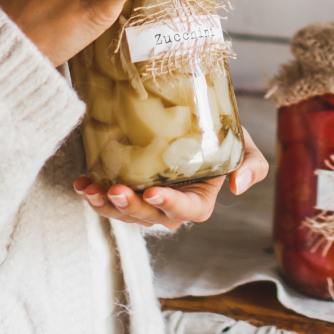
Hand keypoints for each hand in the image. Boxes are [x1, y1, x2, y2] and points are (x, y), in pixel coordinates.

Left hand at [74, 127, 269, 230]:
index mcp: (199, 200)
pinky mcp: (126, 189)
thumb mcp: (242, 144)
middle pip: (151, 216)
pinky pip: (108, 201)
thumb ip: (251, 164)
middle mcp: (170, 206)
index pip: (188, 211)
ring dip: (106, 206)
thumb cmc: (218, 133)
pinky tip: (82, 183)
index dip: (171, 205)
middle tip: (116, 191)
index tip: (154, 191)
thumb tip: (239, 186)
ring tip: (91, 189)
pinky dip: (93, 194)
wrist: (190, 117)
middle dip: (132, 208)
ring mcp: (146, 200)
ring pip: (125, 213)